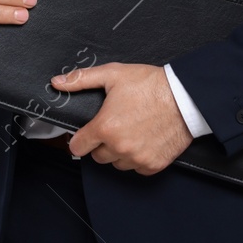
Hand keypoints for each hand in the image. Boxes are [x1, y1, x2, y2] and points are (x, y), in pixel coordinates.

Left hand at [53, 63, 191, 173]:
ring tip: (130, 131)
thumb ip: (82, 79)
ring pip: (117, 164)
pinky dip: (137, 158)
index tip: (85, 134)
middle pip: (98, 156)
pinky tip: (143, 140)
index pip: (79, 146)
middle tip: (114, 126)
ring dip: (119, 152)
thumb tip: (58, 82)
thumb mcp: (113, 74)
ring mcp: (137, 158)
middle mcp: (119, 147)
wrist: (185, 97)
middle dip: (101, 143)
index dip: (80, 139)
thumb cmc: (151, 85)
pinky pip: (137, 168)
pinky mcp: (153, 165)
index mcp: (105, 127)